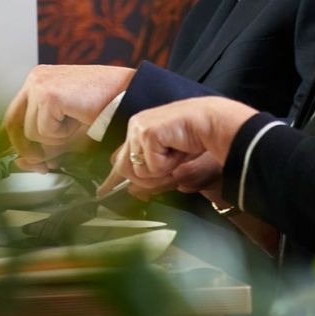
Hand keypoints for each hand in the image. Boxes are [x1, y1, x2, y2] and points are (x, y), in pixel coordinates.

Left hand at [1, 64, 134, 170]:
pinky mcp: (48, 95)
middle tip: (44, 166)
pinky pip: (44, 131)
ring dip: (54, 139)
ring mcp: (40, 84)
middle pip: (13, 123)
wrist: (128, 92)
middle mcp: (36, 78)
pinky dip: (62, 135)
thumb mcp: (67, 129)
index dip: (18, 143)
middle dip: (27, 149)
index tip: (29, 161)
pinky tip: (78, 119)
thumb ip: (44, 146)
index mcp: (39, 80)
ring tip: (76, 124)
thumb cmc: (103, 107)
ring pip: (30, 132)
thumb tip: (20, 163)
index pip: (14, 116)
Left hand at [99, 96, 256, 197]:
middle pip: (125, 170)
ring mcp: (138, 128)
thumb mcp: (169, 158)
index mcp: (140, 129)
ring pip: (139, 172)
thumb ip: (151, 172)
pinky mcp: (147, 133)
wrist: (212, 123)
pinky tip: (178, 148)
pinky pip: (152, 166)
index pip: (120, 158)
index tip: (102, 192)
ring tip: (176, 154)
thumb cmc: (196, 138)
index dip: (112, 178)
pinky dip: (169, 164)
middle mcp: (135, 127)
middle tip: (171, 169)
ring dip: (162, 171)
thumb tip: (132, 190)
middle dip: (149, 179)